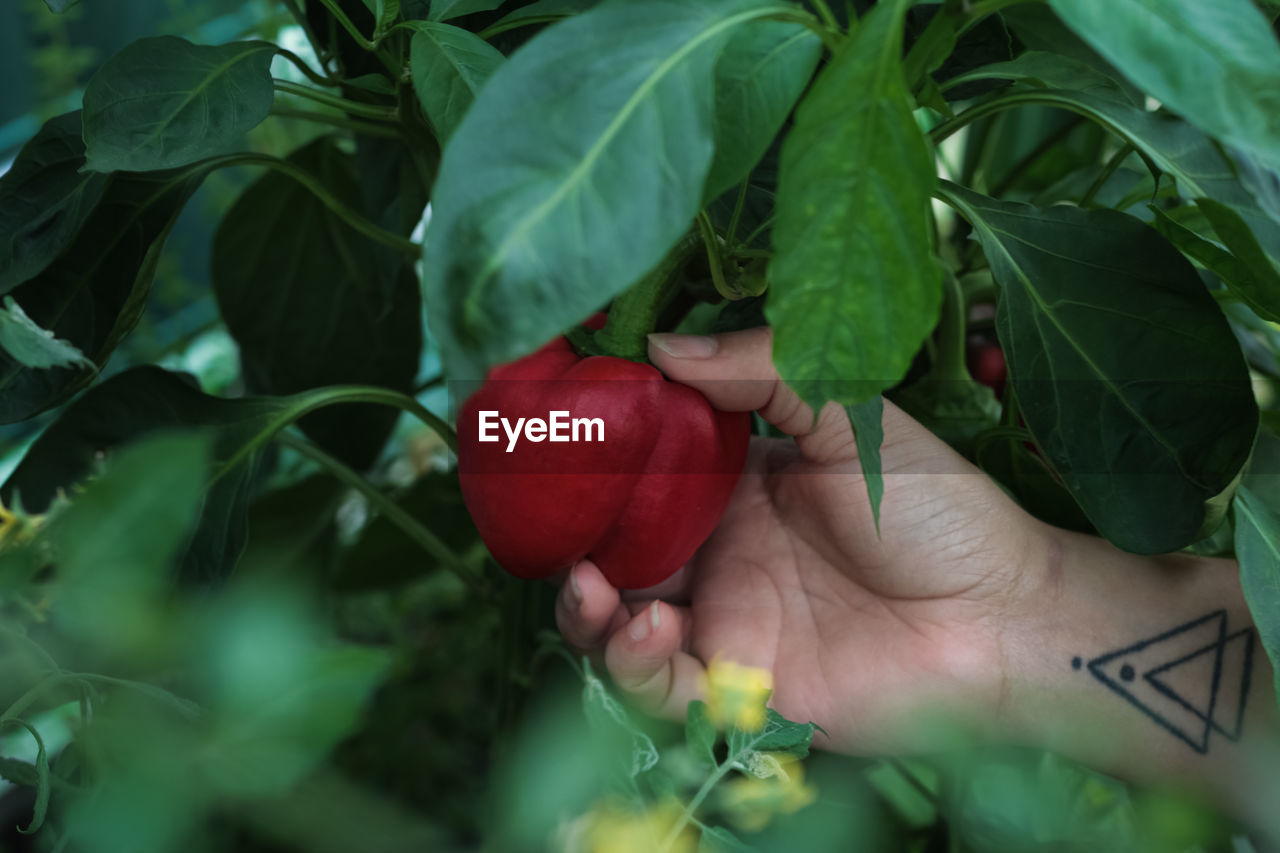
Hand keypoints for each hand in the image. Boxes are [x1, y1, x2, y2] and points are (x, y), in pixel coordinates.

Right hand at [555, 326, 1049, 753]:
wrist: (1002, 620)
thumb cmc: (938, 512)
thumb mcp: (853, 416)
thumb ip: (764, 370)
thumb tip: (658, 344)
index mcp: (733, 488)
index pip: (636, 472)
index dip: (589, 456)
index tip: (546, 426)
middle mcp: (714, 556)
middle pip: (609, 550)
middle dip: (563, 542)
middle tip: (536, 521)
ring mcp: (721, 624)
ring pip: (614, 625)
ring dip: (583, 610)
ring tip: (591, 585)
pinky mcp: (738, 692)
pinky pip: (658, 688)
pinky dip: (634, 665)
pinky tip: (651, 629)